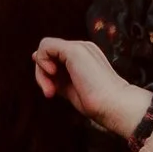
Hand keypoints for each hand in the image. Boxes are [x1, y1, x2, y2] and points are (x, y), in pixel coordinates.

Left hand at [33, 35, 151, 139]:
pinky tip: (53, 75)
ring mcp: (80, 47)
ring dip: (41, 72)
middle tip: (50, 93)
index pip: (54, 57)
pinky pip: (45, 46)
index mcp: (84, 57)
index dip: (45, 74)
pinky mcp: (74, 49)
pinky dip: (42, 62)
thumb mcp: (70, 89)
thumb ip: (56, 78)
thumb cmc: (97, 103)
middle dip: (42, 75)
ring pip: (44, 49)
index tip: (51, 93)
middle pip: (47, 53)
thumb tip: (39, 65)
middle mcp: (82, 48)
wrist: (113, 105)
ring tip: (51, 90)